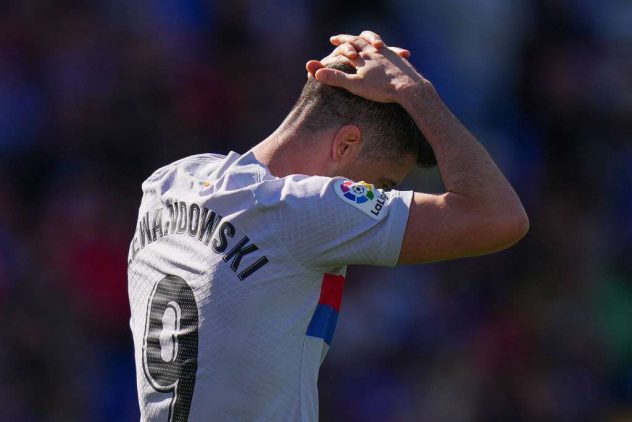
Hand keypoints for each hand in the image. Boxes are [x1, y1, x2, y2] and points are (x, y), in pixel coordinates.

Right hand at [305, 31, 425, 103]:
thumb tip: (315, 72)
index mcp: (363, 55)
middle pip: (361, 40)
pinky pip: (391, 51)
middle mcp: (375, 50)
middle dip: (351, 38)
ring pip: (376, 42)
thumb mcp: (354, 84)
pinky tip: (388, 54)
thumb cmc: (380, 88)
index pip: (348, 44)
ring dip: (370, 39)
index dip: (340, 42)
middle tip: (343, 38)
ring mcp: (389, 54)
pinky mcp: (400, 60)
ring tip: (368, 41)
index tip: (333, 39)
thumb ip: (335, 77)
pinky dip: (387, 50)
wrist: (408, 87)